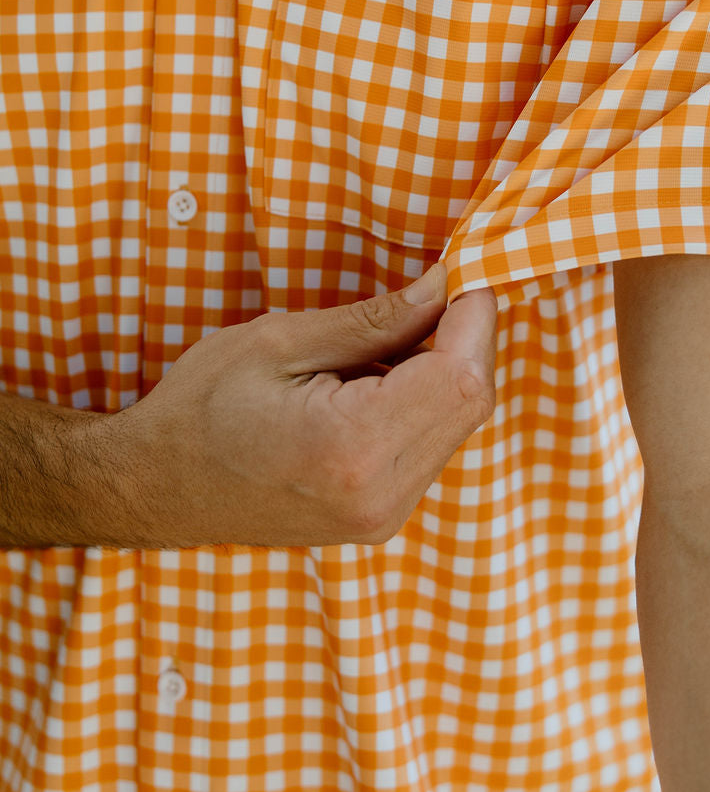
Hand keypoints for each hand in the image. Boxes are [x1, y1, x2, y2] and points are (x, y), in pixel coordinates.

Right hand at [118, 263, 496, 547]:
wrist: (153, 489)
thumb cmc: (199, 409)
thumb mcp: (279, 342)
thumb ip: (373, 321)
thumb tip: (444, 287)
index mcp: (351, 448)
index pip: (461, 377)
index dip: (474, 317)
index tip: (462, 271)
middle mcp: (380, 495)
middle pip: (470, 402)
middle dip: (465, 338)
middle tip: (432, 291)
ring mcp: (383, 517)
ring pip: (457, 424)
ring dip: (444, 371)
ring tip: (383, 344)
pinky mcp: (381, 519)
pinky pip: (432, 447)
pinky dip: (424, 403)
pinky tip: (376, 383)